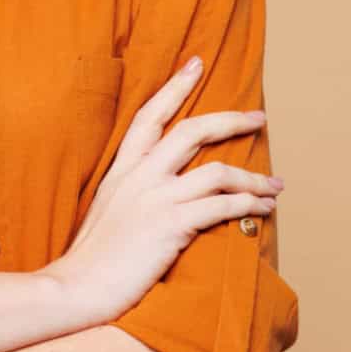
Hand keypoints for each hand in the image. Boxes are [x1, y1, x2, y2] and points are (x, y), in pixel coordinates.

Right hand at [39, 56, 283, 325]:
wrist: (76, 287)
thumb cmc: (91, 258)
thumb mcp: (106, 212)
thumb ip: (130, 193)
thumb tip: (158, 189)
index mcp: (121, 171)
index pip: (149, 117)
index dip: (174, 87)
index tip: (196, 64)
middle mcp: (138, 177)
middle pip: (191, 131)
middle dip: (230, 120)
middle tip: (258, 117)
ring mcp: (155, 200)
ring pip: (217, 171)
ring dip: (254, 176)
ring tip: (274, 185)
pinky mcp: (171, 226)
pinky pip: (222, 207)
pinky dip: (249, 204)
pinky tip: (264, 209)